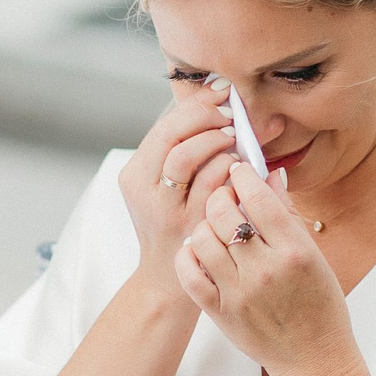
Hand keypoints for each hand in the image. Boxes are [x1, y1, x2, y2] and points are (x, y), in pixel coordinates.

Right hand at [118, 81, 240, 303]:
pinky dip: (227, 168)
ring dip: (216, 140)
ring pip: (185, 158)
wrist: (169, 282)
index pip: (163, 128)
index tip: (221, 93)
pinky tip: (239, 167)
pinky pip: (209, 186)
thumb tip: (220, 107)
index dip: (194, 106)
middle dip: (205, 118)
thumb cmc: (176, 227)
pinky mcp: (188, 227)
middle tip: (231, 113)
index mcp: (135, 175)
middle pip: (171, 138)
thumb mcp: (167, 189)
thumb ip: (186, 152)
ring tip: (234, 137)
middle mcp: (144, 191)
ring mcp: (165, 211)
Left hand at [176, 163, 356, 375]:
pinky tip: (200, 251)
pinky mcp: (220, 312)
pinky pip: (189, 273)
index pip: (258, 197)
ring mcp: (239, 293)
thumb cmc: (320, 306)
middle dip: (221, 196)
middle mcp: (265, 270)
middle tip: (226, 198)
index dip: (243, 176)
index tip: (239, 171)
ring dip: (205, 224)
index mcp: (294, 252)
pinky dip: (189, 255)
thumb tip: (269, 176)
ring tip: (215, 227)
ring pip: (202, 238)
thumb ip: (288, 215)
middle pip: (223, 212)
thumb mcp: (315, 256)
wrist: (313, 358)